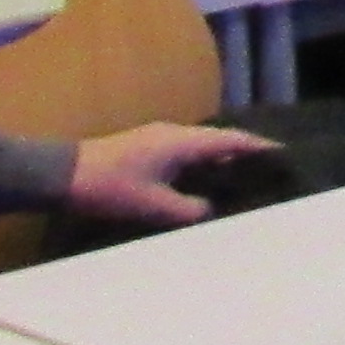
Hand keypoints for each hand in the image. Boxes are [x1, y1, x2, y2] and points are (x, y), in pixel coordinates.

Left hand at [61, 122, 276, 227]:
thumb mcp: (152, 205)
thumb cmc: (109, 188)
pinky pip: (185, 151)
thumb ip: (188, 210)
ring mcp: (157, 138)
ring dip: (221, 158)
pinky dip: (201, 161)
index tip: (284, 154)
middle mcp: (173, 133)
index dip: (257, 148)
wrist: (60, 175)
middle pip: (218, 140)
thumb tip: (210, 211)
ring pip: (200, 145)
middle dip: (243, 152)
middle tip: (268, 170)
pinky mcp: (145, 147)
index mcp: (180, 142)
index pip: (230, 141)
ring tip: (242, 177)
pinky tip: (203, 180)